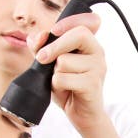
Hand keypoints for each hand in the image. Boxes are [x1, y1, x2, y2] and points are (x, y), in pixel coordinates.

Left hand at [28, 12, 106, 133]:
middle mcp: (98, 53)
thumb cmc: (68, 87)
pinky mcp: (92, 85)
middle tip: (41, 58)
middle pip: (78, 35)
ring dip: (55, 73)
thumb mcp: (52, 64)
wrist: (82, 114)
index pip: (87, 22)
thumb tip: (39, 37)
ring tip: (62, 81)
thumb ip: (43, 47)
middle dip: (54, 46)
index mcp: (90, 45)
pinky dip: (57, 85)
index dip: (69, 22)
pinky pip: (63, 78)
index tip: (53, 31)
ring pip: (64, 61)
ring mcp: (98, 69)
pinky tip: (65, 90)